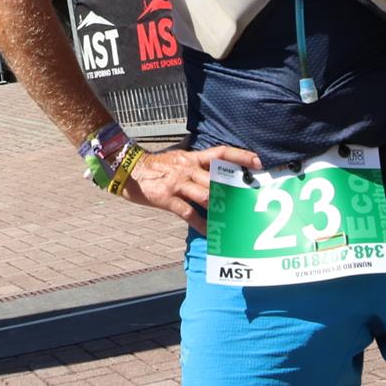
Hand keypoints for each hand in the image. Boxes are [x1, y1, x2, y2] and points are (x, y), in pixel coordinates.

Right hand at [120, 144, 263, 233]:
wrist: (127, 169)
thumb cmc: (154, 167)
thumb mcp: (177, 160)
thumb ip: (195, 167)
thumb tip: (215, 177)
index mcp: (191, 158)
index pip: (220, 153)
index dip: (240, 156)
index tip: (258, 162)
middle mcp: (187, 169)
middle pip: (217, 179)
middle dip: (235, 191)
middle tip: (252, 200)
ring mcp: (177, 184)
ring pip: (206, 195)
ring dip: (221, 209)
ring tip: (235, 220)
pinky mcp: (167, 198)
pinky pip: (188, 213)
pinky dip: (201, 223)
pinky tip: (209, 232)